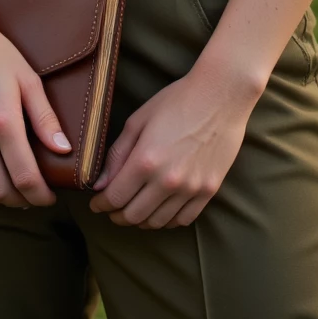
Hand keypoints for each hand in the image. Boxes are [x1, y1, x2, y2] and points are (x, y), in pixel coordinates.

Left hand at [87, 62, 261, 228]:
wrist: (221, 96)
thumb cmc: (177, 101)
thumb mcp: (139, 120)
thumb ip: (117, 154)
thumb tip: (100, 183)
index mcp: (145, 161)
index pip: (115, 198)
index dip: (101, 204)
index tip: (96, 203)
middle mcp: (167, 181)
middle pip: (134, 216)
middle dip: (117, 215)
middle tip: (112, 208)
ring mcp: (190, 189)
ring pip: (157, 222)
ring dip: (141, 220)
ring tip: (135, 208)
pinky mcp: (209, 191)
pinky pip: (183, 220)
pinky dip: (167, 220)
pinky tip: (160, 209)